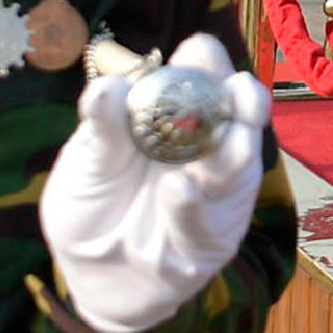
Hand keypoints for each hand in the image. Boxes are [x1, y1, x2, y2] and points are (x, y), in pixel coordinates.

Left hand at [42, 34, 273, 332]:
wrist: (89, 277)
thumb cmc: (92, 207)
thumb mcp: (86, 165)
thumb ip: (99, 130)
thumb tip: (106, 87)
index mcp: (176, 115)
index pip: (205, 74)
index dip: (207, 61)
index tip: (198, 55)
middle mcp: (208, 147)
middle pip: (242, 113)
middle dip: (246, 100)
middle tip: (236, 91)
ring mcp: (217, 193)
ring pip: (241, 166)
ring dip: (234, 152)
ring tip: (228, 140)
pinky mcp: (213, 238)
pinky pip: (210, 220)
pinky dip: (194, 206)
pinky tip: (179, 190)